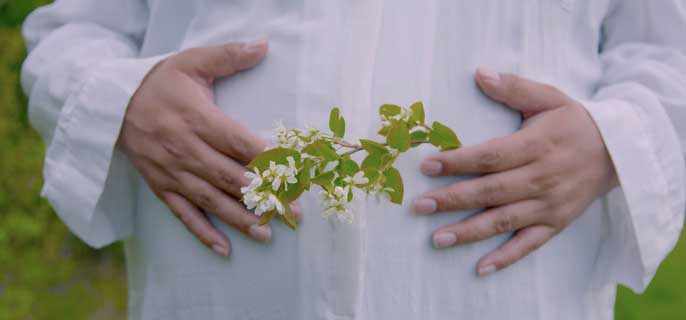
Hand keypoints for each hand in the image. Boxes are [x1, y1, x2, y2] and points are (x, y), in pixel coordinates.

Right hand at [118, 40, 289, 256]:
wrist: (111, 103)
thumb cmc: (160, 82)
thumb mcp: (192, 62)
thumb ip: (229, 56)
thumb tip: (263, 46)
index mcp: (197, 119)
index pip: (240, 143)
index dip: (268, 159)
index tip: (294, 173)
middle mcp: (185, 150)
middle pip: (230, 177)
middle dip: (264, 196)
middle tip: (293, 213)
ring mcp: (172, 172)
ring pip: (210, 200)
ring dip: (240, 219)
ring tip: (267, 234)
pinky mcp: (161, 186)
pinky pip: (183, 214)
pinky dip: (203, 232)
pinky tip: (224, 249)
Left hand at [413, 69, 617, 275]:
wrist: (619, 151)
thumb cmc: (574, 122)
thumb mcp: (548, 98)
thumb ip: (513, 88)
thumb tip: (479, 73)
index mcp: (536, 146)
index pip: (490, 157)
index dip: (457, 161)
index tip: (426, 165)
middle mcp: (541, 178)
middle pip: (490, 191)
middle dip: (452, 199)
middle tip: (419, 205)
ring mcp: (549, 204)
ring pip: (504, 221)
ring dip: (469, 232)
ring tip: (436, 239)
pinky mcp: (556, 223)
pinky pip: (529, 244)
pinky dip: (506, 258)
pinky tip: (480, 267)